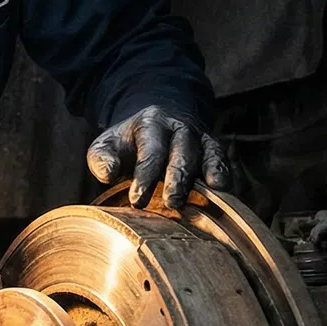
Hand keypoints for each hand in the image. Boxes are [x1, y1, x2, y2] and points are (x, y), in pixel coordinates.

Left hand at [86, 105, 229, 209]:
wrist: (157, 123)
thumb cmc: (128, 143)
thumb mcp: (107, 144)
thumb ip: (102, 159)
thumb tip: (108, 174)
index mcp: (151, 123)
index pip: (150, 151)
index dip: (144, 176)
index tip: (137, 200)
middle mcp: (180, 129)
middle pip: (182, 152)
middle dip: (177, 178)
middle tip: (172, 202)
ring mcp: (200, 138)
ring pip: (207, 155)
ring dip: (204, 179)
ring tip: (202, 202)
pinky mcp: (213, 150)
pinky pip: (222, 161)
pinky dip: (225, 175)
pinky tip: (223, 193)